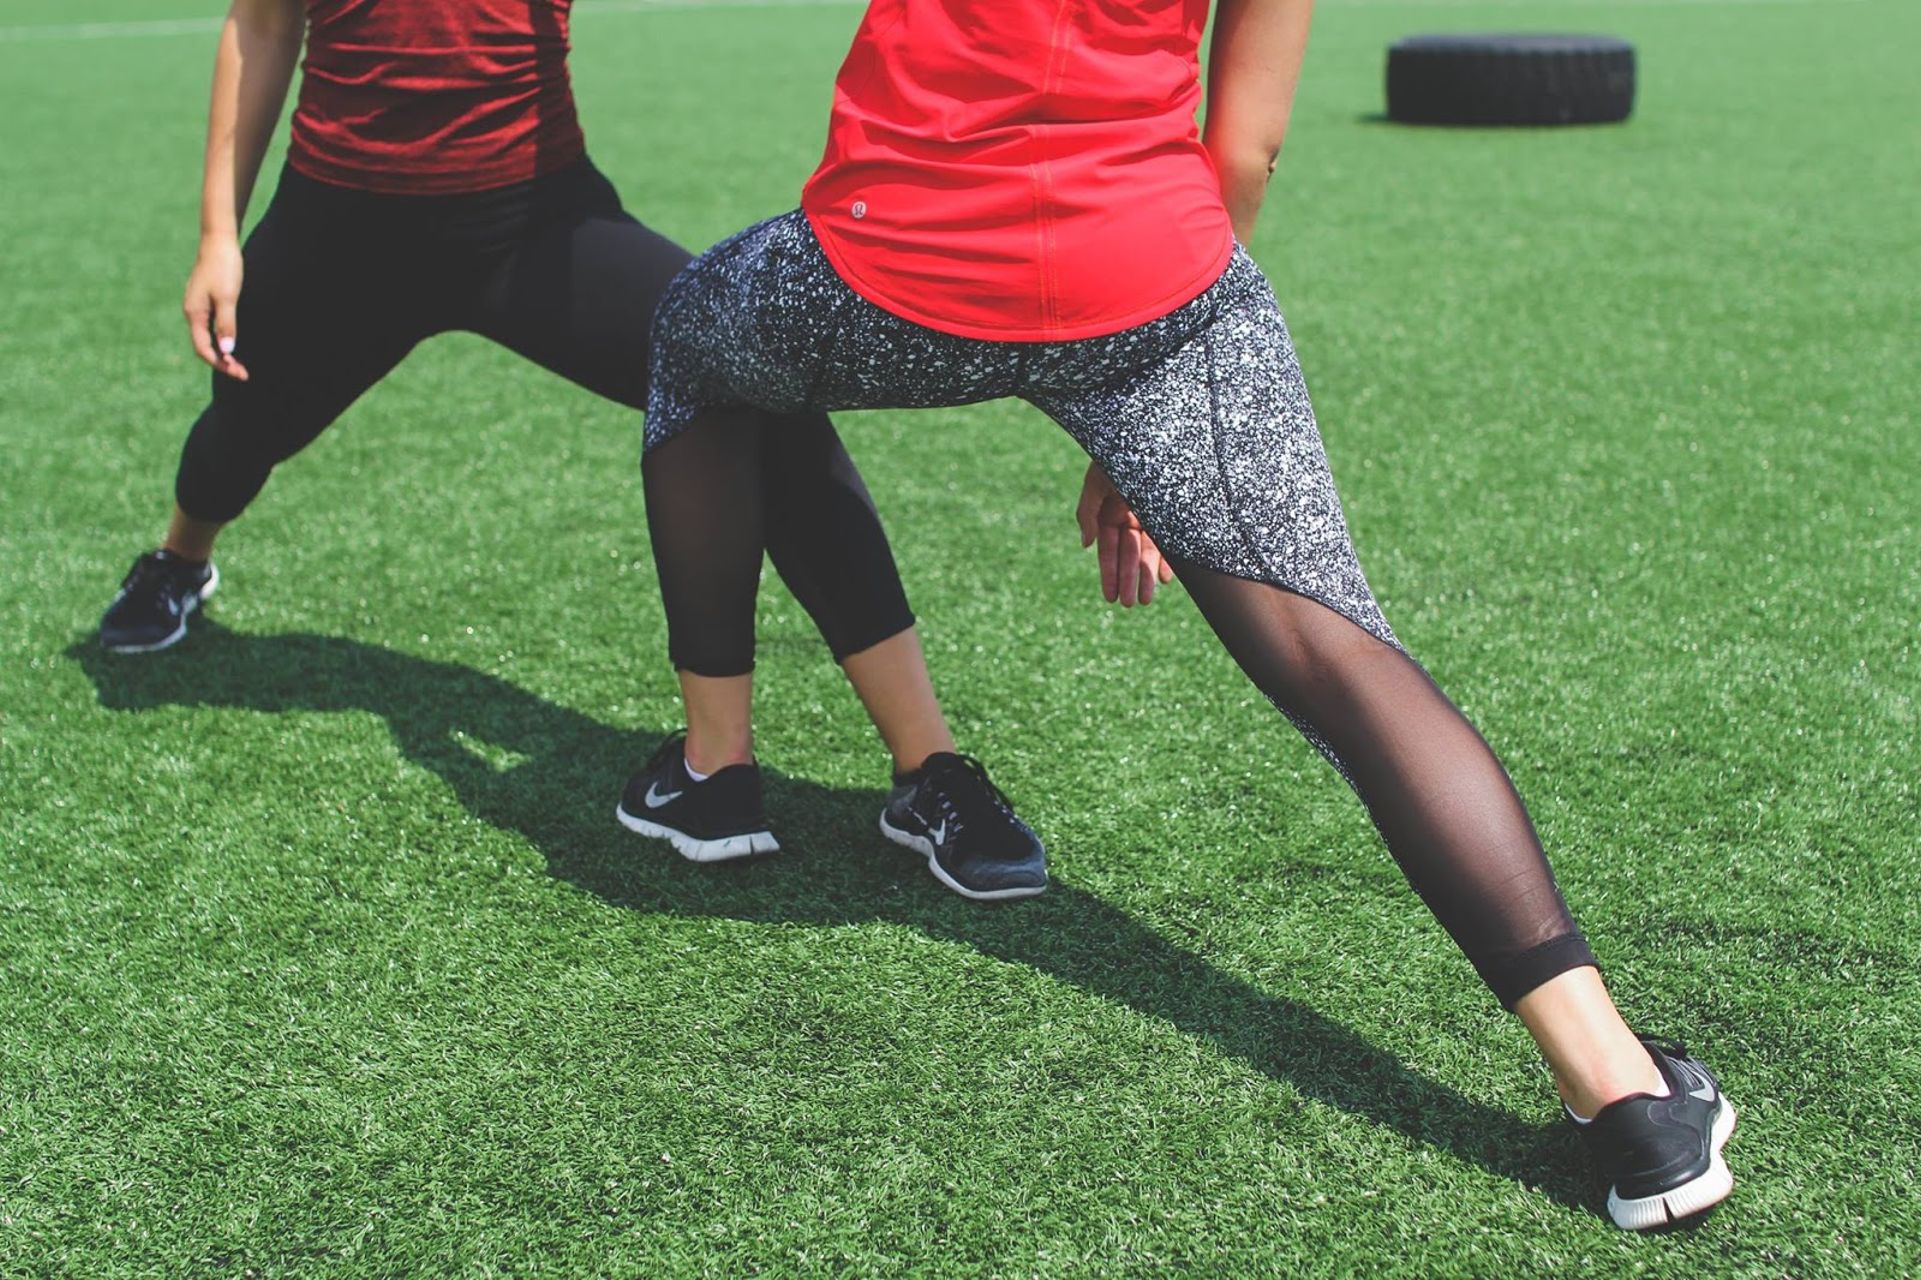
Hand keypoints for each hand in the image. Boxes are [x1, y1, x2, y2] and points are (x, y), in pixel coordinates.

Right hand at [183, 237, 247, 380]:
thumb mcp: (227, 297)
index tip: (239, 373)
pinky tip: (233, 343)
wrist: (219, 241)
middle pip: (205, 346)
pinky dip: (222, 339)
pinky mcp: (206, 301)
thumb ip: (226, 324)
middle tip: (243, 373)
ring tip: (240, 364)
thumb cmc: (224, 268)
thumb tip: (227, 350)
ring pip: (208, 337)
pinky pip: (211, 327)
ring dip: (223, 352)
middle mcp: (193, 312)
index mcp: (194, 313)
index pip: (203, 349)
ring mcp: (198, 306)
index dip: (221, 364)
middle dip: (223, 362)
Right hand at [1076, 462, 1175, 606]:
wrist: (1152, 426)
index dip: (1109, 572)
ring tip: (1146, 599)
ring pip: (1149, 551)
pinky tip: (1165, 578)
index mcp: (1110, 507)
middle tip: (1130, 605)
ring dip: (1146, 576)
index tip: (1110, 597)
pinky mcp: (1173, 512)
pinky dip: (1168, 559)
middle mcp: (1131, 513)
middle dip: (1128, 580)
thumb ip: (1088, 512)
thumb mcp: (1098, 479)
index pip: (1108, 547)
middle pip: (1128, 554)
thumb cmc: (1120, 450)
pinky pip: (1170, 540)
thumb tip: (1085, 545)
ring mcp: (1154, 513)